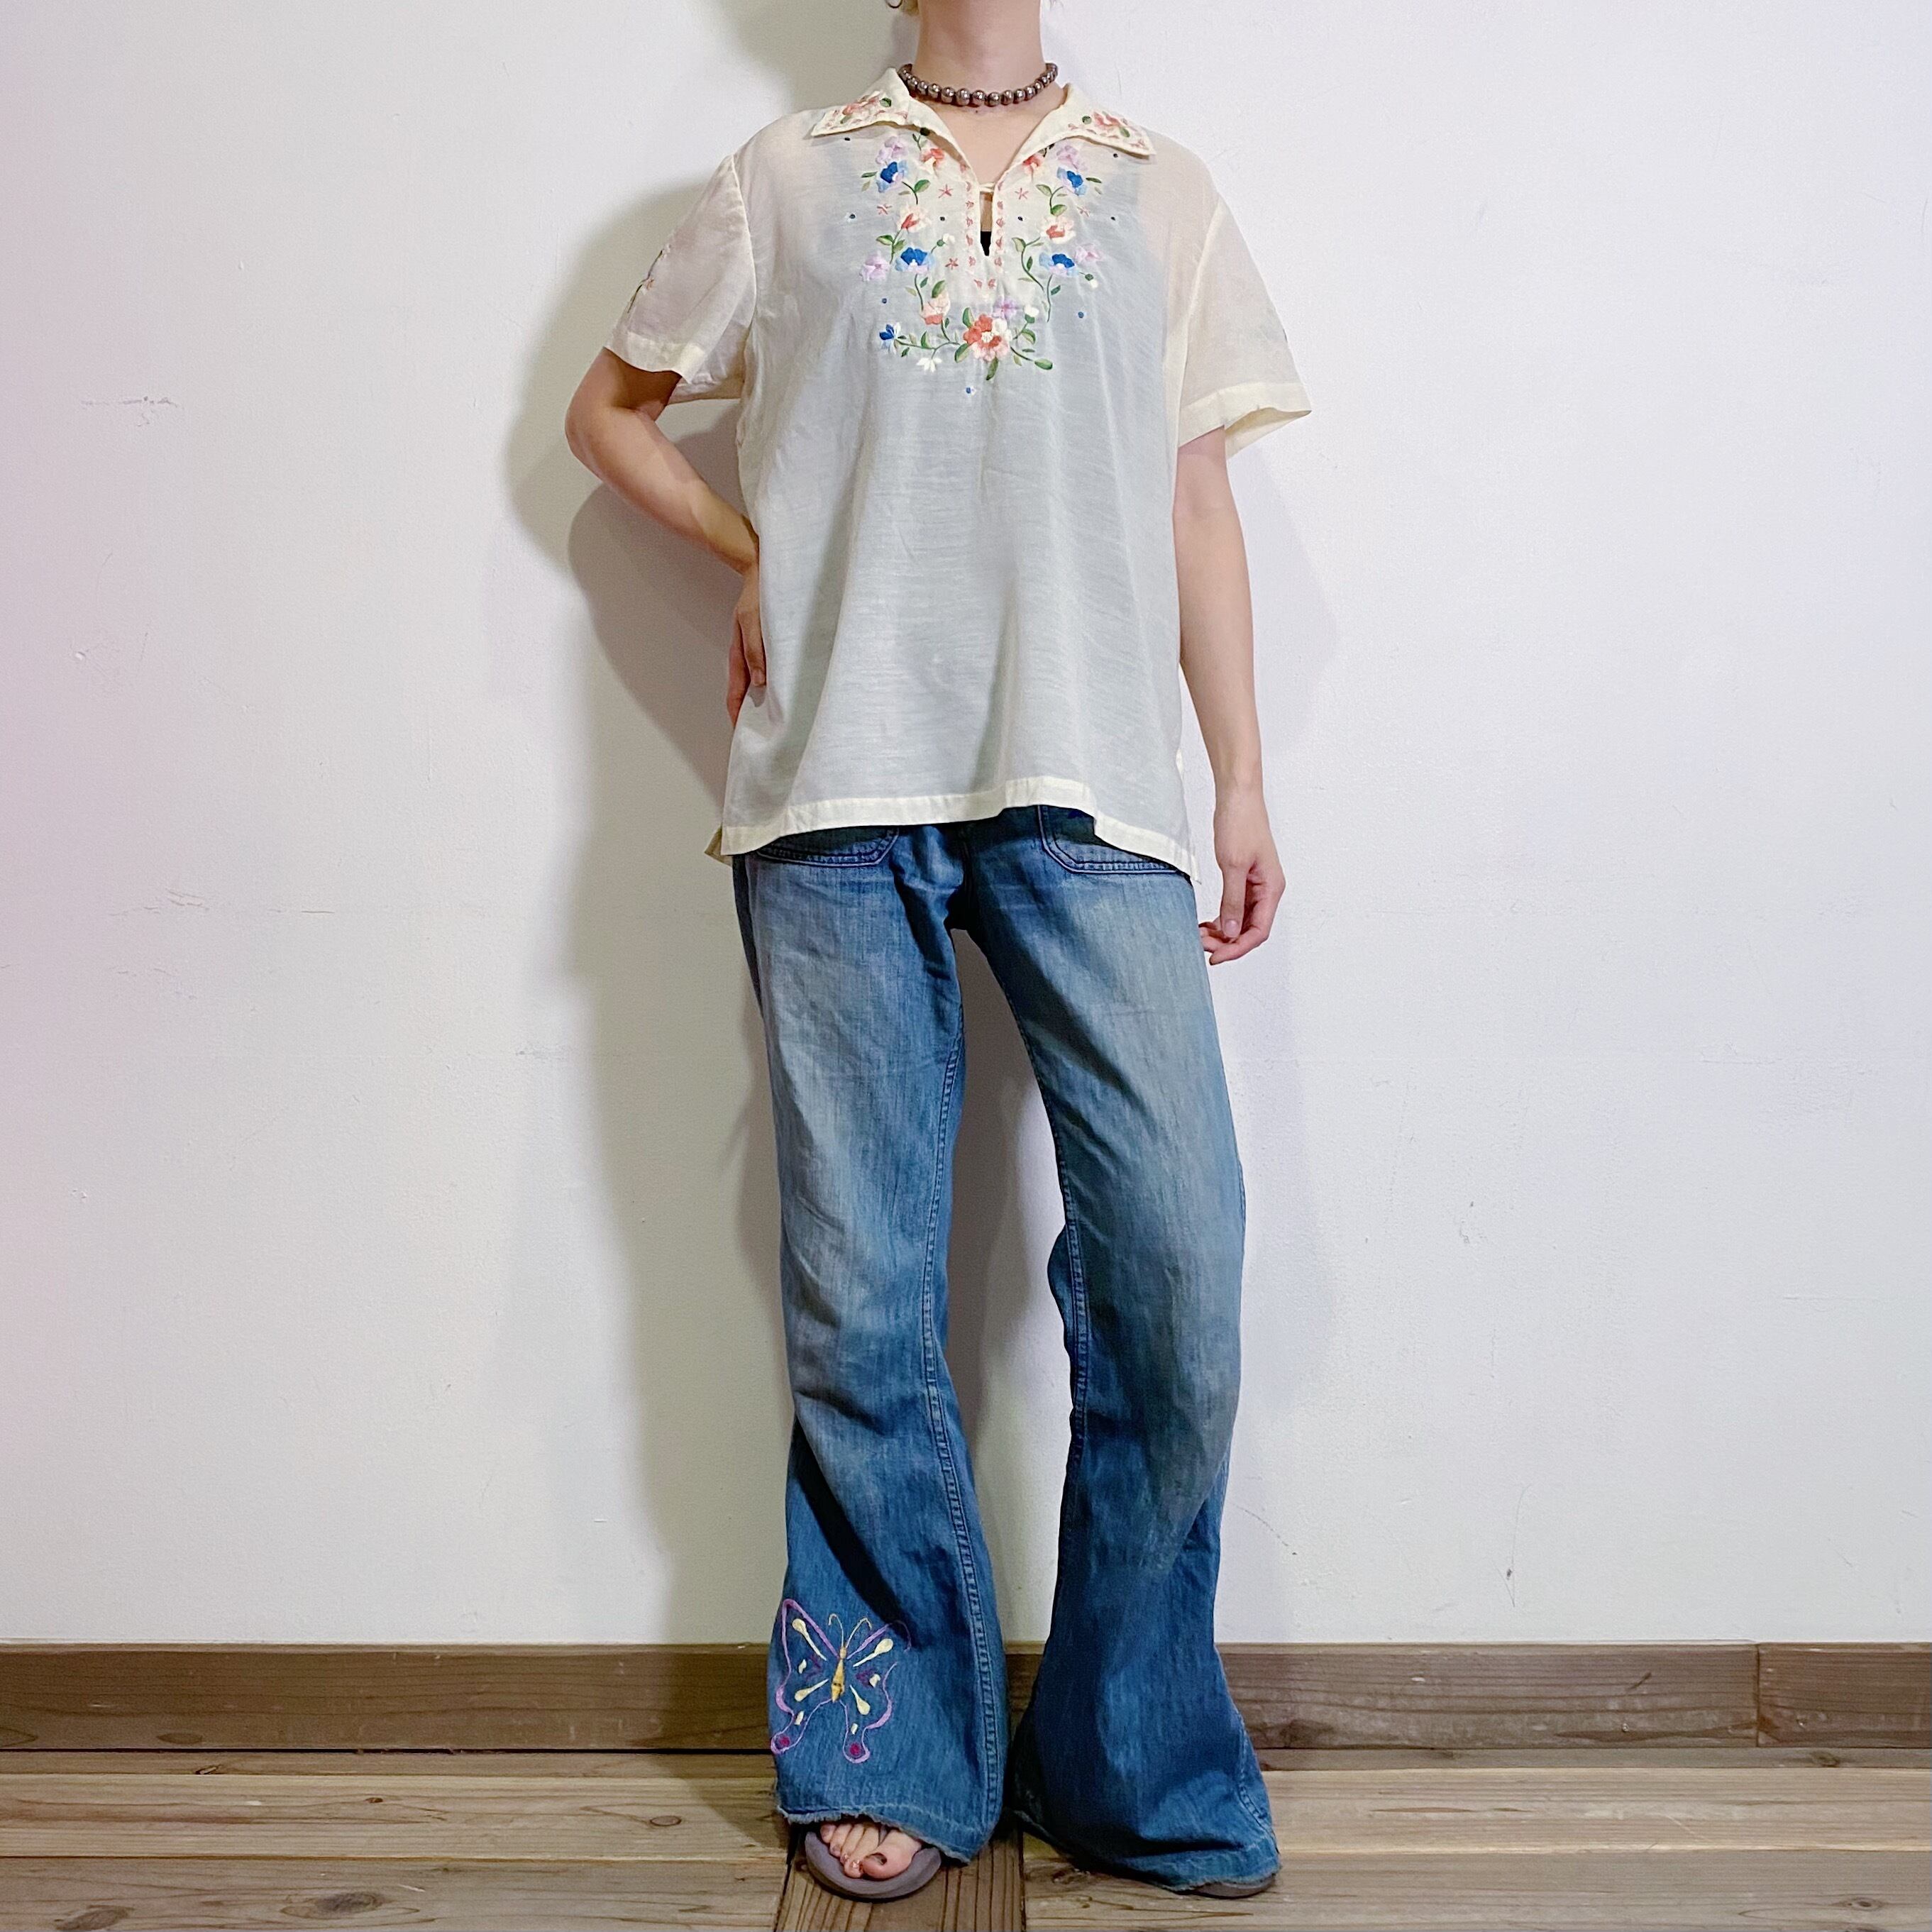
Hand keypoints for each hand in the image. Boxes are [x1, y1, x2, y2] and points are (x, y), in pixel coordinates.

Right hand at [726, 554, 764, 723]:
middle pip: (747, 695)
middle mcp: (747, 659)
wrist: (763, 572)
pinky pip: (770, 672)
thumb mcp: (754, 622)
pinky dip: (775, 686)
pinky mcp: (769, 648)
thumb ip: (756, 650)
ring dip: (765, 703)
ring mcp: (757, 654)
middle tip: (762, 737)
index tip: (740, 733)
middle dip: (751, 716)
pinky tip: (786, 694)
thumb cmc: (758, 595)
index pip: (736, 693)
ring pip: (759, 686)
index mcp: (739, 655)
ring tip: (776, 723)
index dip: (736, 715)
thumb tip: (760, 682)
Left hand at [1199, 784, 1283, 964]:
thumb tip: (1231, 933)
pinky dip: (1221, 919)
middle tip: (1200, 944)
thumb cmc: (1240, 823)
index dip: (1237, 949)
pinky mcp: (1244, 878)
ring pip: (1241, 921)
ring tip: (1199, 935)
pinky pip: (1235, 907)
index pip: (1258, 931)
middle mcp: (1267, 890)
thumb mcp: (1233, 866)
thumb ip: (1232, 901)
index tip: (1214, 957)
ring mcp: (1256, 885)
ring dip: (1222, 932)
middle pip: (1250, 930)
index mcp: (1272, 889)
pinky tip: (1205, 924)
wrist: (1237, 795)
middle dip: (1226, 942)